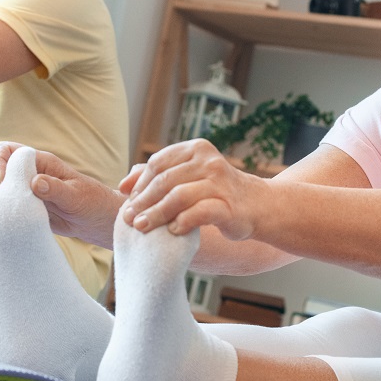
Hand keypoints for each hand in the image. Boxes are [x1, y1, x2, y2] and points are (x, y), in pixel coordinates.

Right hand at [0, 141, 122, 244]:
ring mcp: (22, 189)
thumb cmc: (92, 203)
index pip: (8, 151)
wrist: (97, 222)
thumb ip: (55, 189)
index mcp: (40, 162)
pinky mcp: (21, 206)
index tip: (1, 181)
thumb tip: (34, 182)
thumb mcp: (76, 196)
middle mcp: (28, 173)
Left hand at [119, 138, 260, 240]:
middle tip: (128, 218)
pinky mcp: (229, 205)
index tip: (127, 202)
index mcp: (196, 149)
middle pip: (165, 180)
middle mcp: (208, 160)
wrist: (257, 205)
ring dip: (156, 213)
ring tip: (142, 226)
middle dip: (143, 201)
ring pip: (178, 195)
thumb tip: (123, 185)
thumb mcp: (188, 177)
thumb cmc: (216, 192)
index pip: (158, 163)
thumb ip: (157, 176)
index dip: (140, 184)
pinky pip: (199, 212)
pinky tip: (171, 231)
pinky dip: (181, 222)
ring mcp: (220, 181)